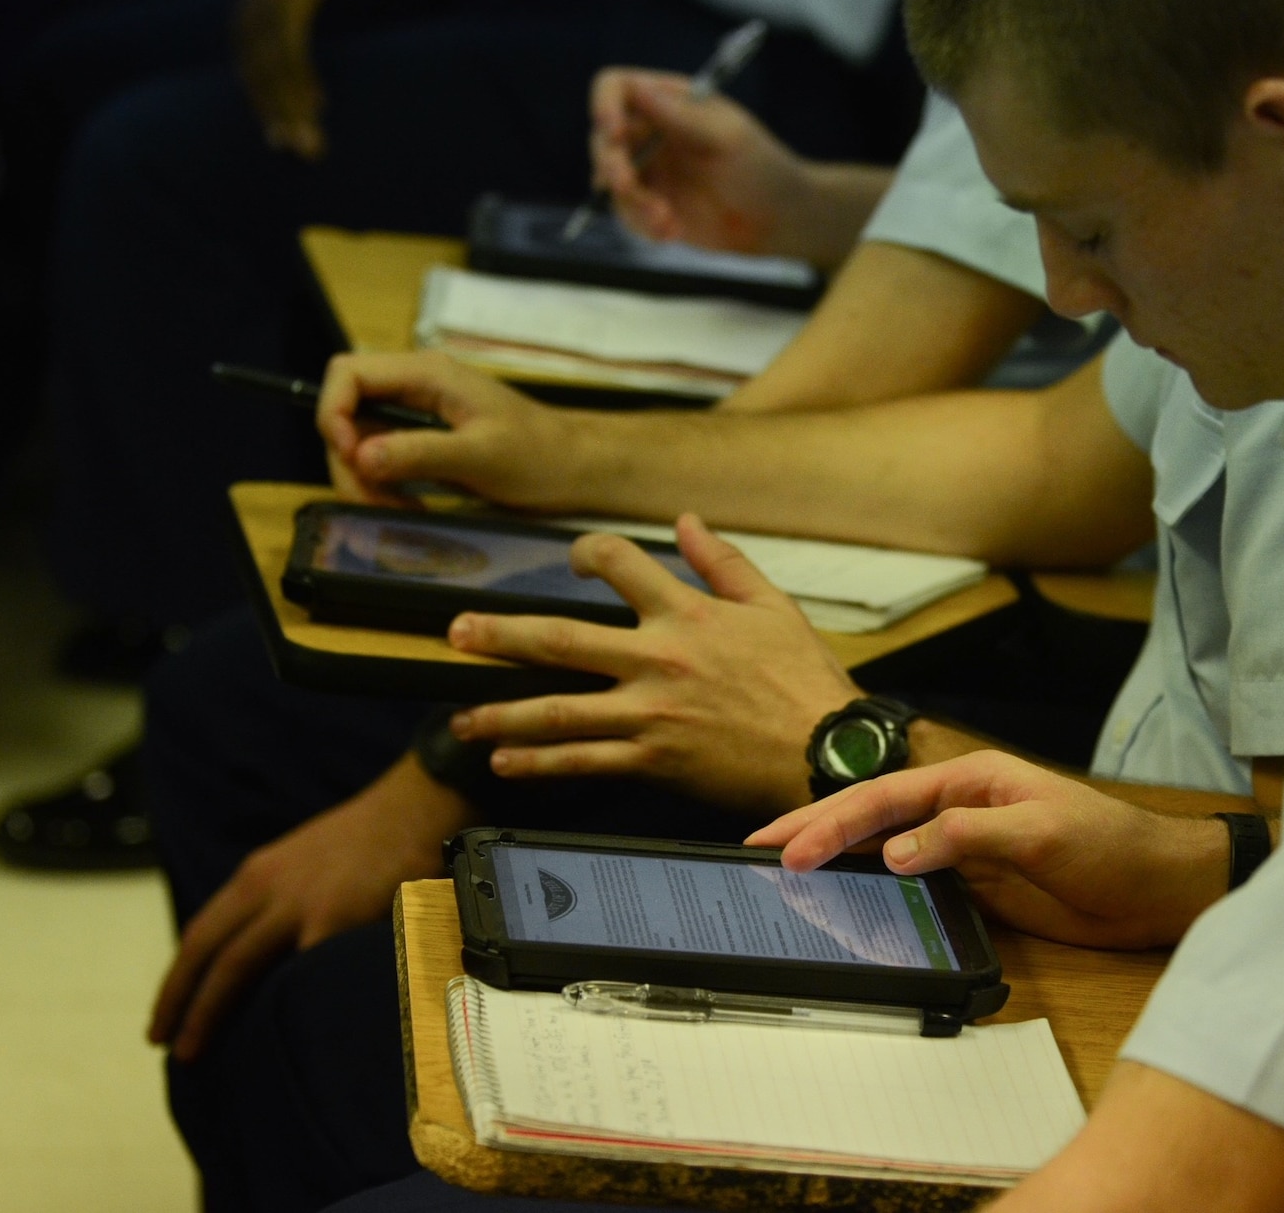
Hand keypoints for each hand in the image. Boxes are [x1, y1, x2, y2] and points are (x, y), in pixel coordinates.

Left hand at [147, 755, 472, 1059]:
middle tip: (161, 1043)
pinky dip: (280, 1004)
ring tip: (191, 1049)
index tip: (166, 1013)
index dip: (178, 977)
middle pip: (205, 951)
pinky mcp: (335, 919)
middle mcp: (267, 888)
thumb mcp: (304, 861)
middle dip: (177, 1000)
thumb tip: (264, 947)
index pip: (202, 933)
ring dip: (207, 1010)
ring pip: (235, 965)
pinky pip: (299, 972)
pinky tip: (273, 1035)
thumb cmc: (370, 836)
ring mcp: (299, 904)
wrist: (416, 805)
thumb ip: (280, 898)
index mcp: (257, 875)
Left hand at [234, 0, 339, 158]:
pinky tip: (318, 100)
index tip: (286, 144)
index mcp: (243, 36)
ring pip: (275, 76)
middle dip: (282, 120)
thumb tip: (305, 91)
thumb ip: (287, 50)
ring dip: (294, 109)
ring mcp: (260, 21)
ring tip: (312, 135)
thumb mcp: (285, 18)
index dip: (269, 114)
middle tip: (301, 151)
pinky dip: (302, 80)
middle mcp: (245, 30)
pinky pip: (290, 55)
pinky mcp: (281, 11)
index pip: (253, 85)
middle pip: (261, 86)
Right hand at [318, 350, 583, 508]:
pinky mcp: (425, 441)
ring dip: (365, 481)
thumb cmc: (541, 456)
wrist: (578, 470)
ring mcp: (419, 414)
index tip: (352, 460)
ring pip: (360, 442)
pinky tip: (408, 509)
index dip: (333, 414)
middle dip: (350, 461)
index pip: (348, 373)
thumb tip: (361, 456)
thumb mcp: (481, 455)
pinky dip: (383, 488)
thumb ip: (420, 452)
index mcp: (427, 374)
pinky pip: (383, 460)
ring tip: (398, 512)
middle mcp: (416, 387)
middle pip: (346, 413)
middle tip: (374, 504)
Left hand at [446, 514, 863, 816]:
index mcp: (688, 614)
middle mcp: (658, 659)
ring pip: (559, 711)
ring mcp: (651, 714)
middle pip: (561, 640)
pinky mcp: (654, 760)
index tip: (573, 559)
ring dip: (503, 713)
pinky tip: (505, 764)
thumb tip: (685, 519)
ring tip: (463, 719)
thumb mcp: (774, 606)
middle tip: (457, 633)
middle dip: (502, 636)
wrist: (827, 752)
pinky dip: (540, 764)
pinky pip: (584, 762)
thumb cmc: (805, 679)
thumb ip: (723, 562)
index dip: (587, 554)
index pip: (619, 563)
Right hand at [590, 68, 810, 253]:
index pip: (617, 89)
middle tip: (627, 186)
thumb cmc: (762, 167)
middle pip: (603, 138)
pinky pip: (627, 214)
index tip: (614, 132)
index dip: (605, 105)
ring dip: (632, 204)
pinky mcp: (651, 205)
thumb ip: (682, 117)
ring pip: (610, 182)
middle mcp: (651, 132)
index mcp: (669, 101)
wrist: (779, 220)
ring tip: (667, 222)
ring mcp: (650, 170)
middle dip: (611, 165)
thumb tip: (640, 88)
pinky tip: (672, 233)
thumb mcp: (727, 138)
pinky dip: (642, 226)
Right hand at [749, 752, 1231, 948]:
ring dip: (834, 854)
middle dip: (813, 827)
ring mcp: (963, 846)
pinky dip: (870, 885)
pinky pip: (909, 881)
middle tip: (756, 847)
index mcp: (970, 778)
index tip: (788, 844)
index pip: (885, 797)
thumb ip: (967, 836)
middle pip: (871, 815)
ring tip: (781, 865)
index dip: (831, 819)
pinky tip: (842, 895)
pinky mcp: (975, 884)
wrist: (1159, 889)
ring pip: (883, 846)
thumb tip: (899, 851)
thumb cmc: (1114, 846)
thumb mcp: (1043, 832)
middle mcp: (958, 806)